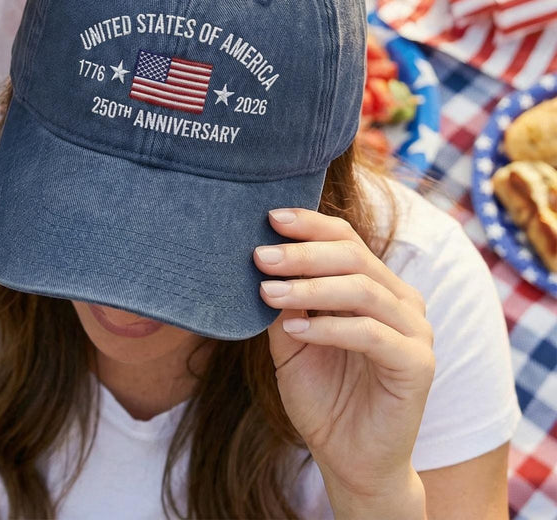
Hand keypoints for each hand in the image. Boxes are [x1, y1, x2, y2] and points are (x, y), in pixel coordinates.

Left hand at [255, 208, 433, 518]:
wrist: (349, 459)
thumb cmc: (322, 395)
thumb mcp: (291, 339)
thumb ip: (284, 300)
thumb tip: (259, 259)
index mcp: (375, 286)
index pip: (345, 239)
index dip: (310, 225)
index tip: (270, 218)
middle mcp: (401, 301)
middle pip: (353, 257)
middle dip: (302, 254)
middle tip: (261, 257)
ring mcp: (415, 331)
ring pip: (362, 290)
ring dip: (310, 288)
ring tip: (268, 292)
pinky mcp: (418, 365)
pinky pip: (371, 333)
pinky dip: (329, 327)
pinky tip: (296, 328)